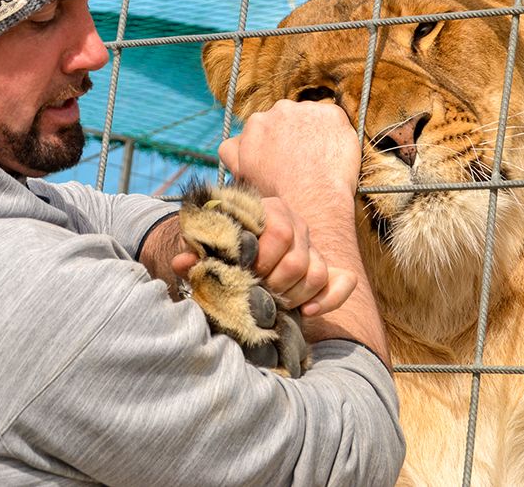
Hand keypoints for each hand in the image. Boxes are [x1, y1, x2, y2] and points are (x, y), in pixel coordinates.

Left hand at [171, 196, 356, 316]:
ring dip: (295, 295)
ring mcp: (312, 247)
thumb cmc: (219, 248)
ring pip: (317, 273)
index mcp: (268, 211)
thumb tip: (181, 262)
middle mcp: (295, 224)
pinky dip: (329, 299)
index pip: (280, 232)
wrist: (235, 254)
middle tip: (258, 293)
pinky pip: (343, 281)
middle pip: (299, 258)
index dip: (264, 259)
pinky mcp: (326, 268)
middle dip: (277, 283)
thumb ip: (195, 253)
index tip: (247, 275)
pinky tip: (307, 312)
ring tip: (274, 304)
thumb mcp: (204, 247)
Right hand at [217, 99, 359, 204]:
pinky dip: (334, 133)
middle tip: (302, 160)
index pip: (267, 127)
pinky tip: (331, 154)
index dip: (277, 144)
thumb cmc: (276, 193)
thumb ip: (231, 151)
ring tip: (318, 159)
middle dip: (294, 134)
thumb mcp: (241, 173)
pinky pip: (334, 120)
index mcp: (256, 123)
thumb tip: (236, 139)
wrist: (311, 201)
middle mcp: (280, 109)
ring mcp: (308, 110)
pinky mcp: (333, 114)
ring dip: (314, 132)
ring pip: (311, 118)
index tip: (284, 158)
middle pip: (289, 119)